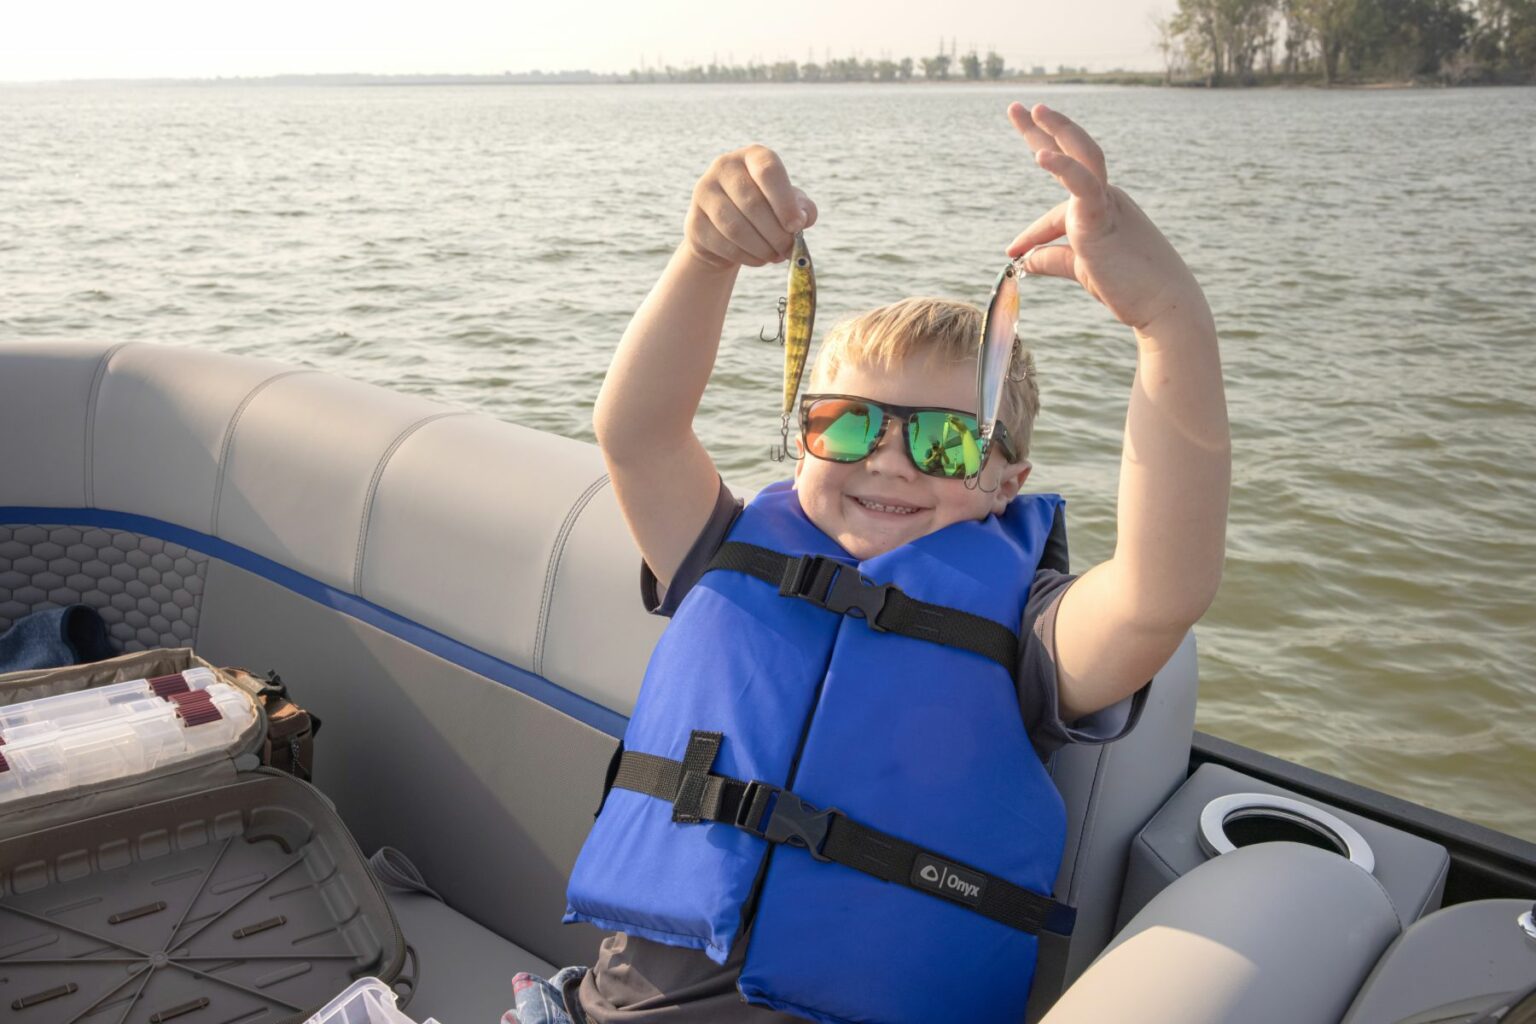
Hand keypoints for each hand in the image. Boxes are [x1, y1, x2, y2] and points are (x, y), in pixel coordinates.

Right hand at [684, 145, 817, 271]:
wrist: (728, 231)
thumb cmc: (767, 211)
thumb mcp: (789, 205)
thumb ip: (802, 208)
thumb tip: (802, 219)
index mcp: (752, 156)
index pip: (768, 170)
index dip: (784, 201)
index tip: (796, 226)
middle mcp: (724, 167)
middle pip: (752, 203)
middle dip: (776, 233)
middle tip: (788, 249)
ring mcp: (704, 192)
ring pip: (736, 227)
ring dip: (762, 248)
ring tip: (776, 256)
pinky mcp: (695, 221)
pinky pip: (724, 244)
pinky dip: (747, 257)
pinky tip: (759, 259)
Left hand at [1007, 103, 1199, 332]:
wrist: (1164, 306)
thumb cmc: (1130, 288)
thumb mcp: (1084, 269)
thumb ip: (1055, 259)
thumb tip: (1024, 261)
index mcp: (1103, 208)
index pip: (1057, 213)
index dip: (1032, 235)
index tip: (1012, 253)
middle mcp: (1107, 198)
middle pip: (1072, 155)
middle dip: (1043, 131)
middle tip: (1019, 107)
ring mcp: (1107, 204)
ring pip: (1083, 158)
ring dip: (1057, 131)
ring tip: (1033, 109)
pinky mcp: (1104, 217)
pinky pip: (1083, 185)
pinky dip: (1063, 167)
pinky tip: (1041, 154)